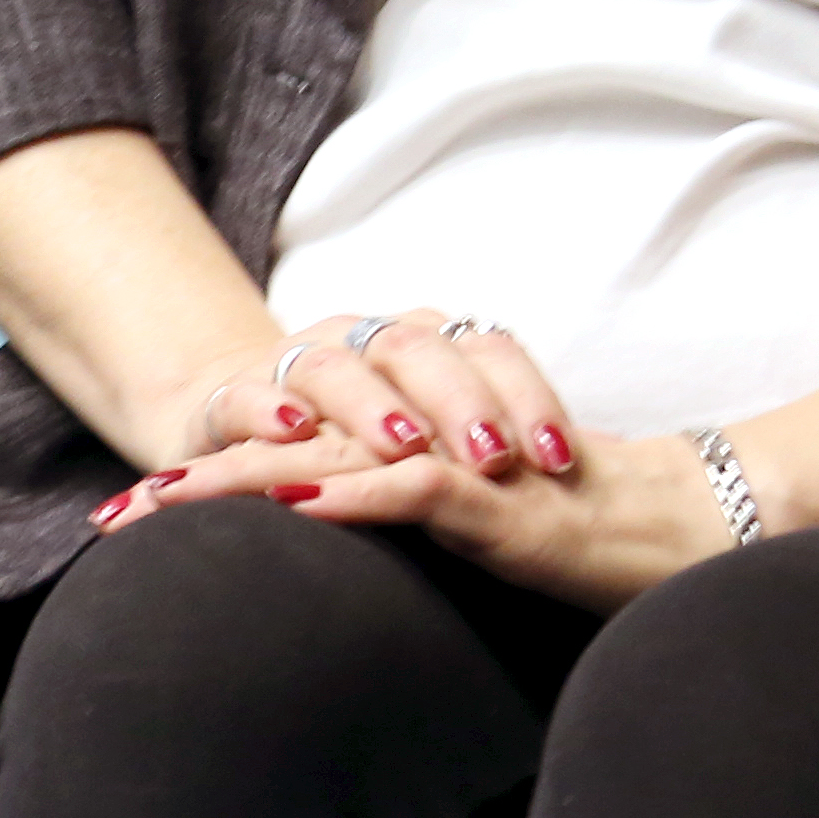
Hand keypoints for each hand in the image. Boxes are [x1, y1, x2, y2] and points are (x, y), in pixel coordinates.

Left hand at [92, 418, 740, 612]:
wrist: (667, 525)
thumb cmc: (566, 535)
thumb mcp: (459, 540)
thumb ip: (394, 529)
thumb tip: (317, 555)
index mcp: (398, 451)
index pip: (284, 458)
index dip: (206, 480)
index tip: (128, 514)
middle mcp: (414, 443)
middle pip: (284, 452)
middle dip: (196, 484)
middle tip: (117, 512)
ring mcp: (453, 462)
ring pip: (328, 459)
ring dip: (244, 485)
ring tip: (170, 505)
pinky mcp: (495, 493)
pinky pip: (412, 487)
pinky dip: (352, 495)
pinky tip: (294, 505)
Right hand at [171, 310, 587, 482]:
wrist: (240, 433)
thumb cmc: (358, 451)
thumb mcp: (433, 450)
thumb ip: (488, 449)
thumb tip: (590, 474)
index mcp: (419, 345)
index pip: (484, 351)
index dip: (523, 398)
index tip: (559, 458)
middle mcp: (358, 343)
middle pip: (413, 349)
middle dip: (456, 402)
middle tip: (491, 457)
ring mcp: (292, 369)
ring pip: (334, 368)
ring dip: (371, 406)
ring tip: (404, 447)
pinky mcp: (228, 403)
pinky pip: (243, 397)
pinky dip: (268, 411)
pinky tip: (295, 433)